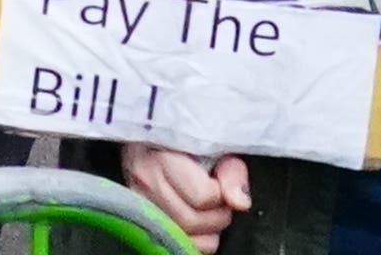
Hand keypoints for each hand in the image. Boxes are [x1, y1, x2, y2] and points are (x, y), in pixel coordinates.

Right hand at [130, 144, 252, 233]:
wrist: (149, 136)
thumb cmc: (186, 138)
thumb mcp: (214, 145)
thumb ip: (231, 172)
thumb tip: (240, 203)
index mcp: (162, 158)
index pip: (203, 196)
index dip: (221, 192)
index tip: (218, 180)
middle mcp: (145, 184)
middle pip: (193, 221)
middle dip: (217, 215)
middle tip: (219, 200)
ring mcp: (140, 205)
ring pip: (186, 238)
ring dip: (207, 230)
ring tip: (206, 211)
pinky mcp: (142, 220)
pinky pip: (177, 245)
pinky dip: (195, 240)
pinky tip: (196, 223)